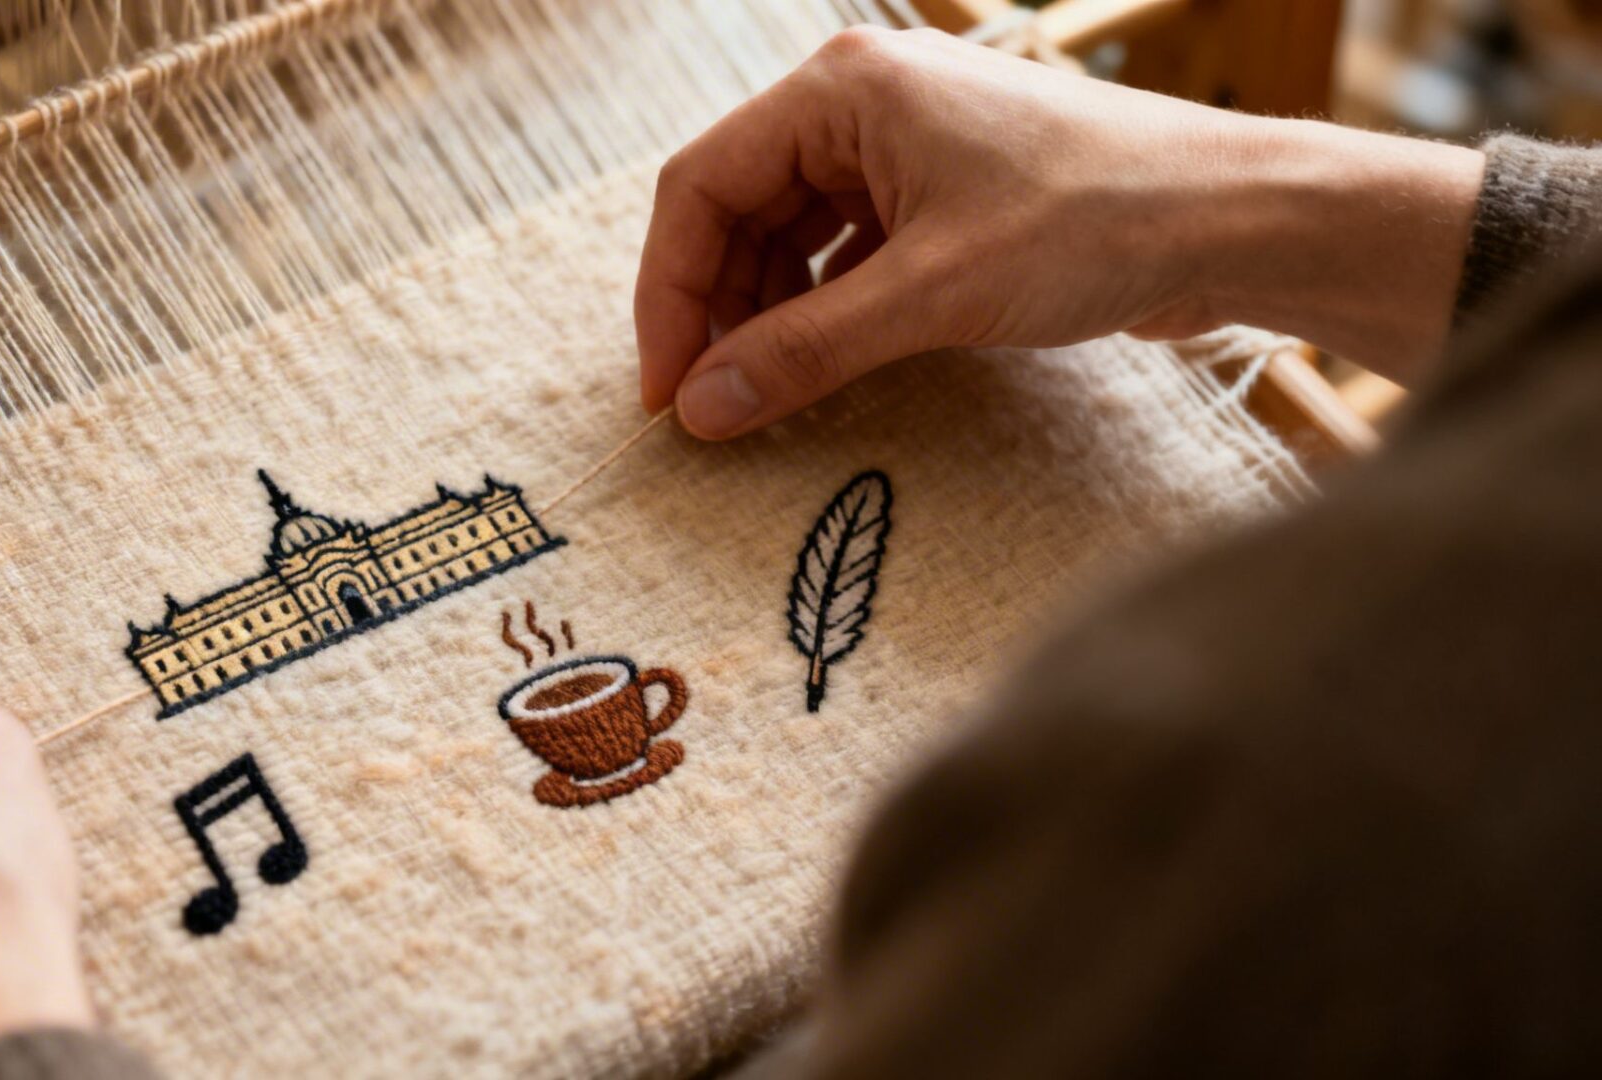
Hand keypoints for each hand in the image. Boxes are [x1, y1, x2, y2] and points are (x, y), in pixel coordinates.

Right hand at [635, 27, 1484, 438]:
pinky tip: (823, 363)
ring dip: (768, 314)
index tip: (667, 389)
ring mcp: (906, 146)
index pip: (702, 186)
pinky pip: (847, 250)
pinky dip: (824, 308)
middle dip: (716, 308)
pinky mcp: (944, 193)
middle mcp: (863, 102)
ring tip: (764, 393)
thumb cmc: (1096, 222)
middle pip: (740, 209)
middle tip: (709, 405)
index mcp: (844, 88)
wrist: (1235, 221)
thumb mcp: (932, 295)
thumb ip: (804, 352)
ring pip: (791, 234)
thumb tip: (701, 408)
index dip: (671, 293)